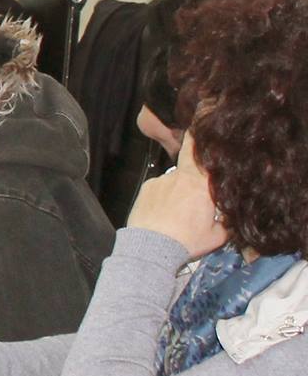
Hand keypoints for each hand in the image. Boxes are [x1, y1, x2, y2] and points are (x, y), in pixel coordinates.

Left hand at [129, 136, 228, 260]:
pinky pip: (159, 188)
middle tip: (195, 194)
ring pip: (175, 181)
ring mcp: (160, 182)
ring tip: (177, 213)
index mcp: (200, 185)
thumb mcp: (217, 236)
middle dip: (194, 176)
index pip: (200, 154)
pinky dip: (163, 197)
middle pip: (189, 167)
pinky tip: (163, 213)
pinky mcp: (145, 189)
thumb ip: (227, 221)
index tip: (200, 128)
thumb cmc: (186, 241)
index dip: (200, 140)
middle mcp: (179, 177)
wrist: (150, 248)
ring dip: (179, 191)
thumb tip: (231, 215)